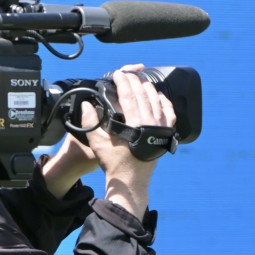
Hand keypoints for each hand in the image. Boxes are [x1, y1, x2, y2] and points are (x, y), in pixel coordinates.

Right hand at [43, 64, 176, 216]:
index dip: (123, 81)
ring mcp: (160, 128)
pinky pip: (169, 113)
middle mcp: (151, 123)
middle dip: (135, 81)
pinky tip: (159, 96)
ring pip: (157, 101)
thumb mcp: (98, 143)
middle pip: (144, 94)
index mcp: (135, 123)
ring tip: (141, 80)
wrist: (131, 181)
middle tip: (127, 74)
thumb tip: (85, 104)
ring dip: (149, 88)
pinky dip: (164, 102)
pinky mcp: (165, 134)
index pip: (129, 95)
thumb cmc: (115, 163)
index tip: (118, 74)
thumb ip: (89, 122)